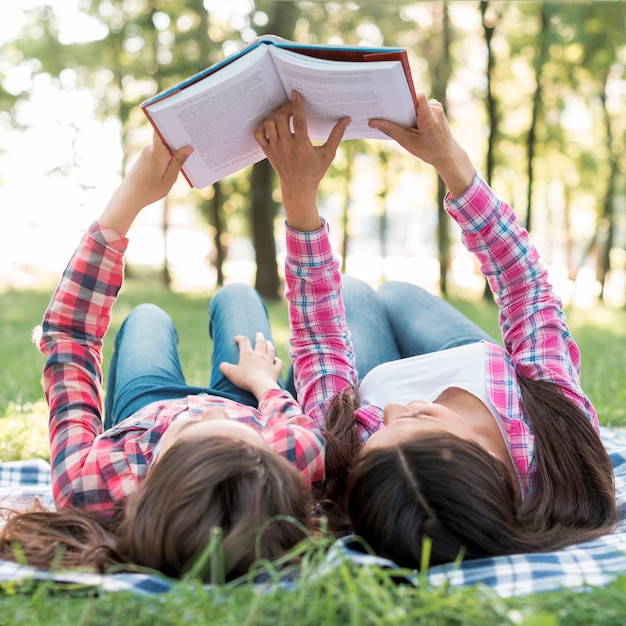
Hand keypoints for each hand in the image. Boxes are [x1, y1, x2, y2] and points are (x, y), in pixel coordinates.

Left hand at [99, 133, 192, 234]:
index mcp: (156, 152)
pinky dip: (168, 156)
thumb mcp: (169, 178)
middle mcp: (150, 149)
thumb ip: (179, 161)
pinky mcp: (145, 157)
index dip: (174, 125)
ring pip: (164, 146)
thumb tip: (189, 148)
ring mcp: (146, 152)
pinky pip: (159, 152)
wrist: (130, 196)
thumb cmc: (150, 190)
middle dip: (179, 140)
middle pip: (166, 138)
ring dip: (174, 150)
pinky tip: (176, 163)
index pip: (163, 131)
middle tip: (195, 142)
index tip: (186, 124)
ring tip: (189, 155)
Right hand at [219, 332, 282, 399]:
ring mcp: (269, 362)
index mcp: (248, 354)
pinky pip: (278, 363)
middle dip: (259, 337)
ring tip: (269, 342)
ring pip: (271, 350)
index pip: (244, 342)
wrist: (261, 385)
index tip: (236, 338)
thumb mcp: (231, 373)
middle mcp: (260, 355)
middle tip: (259, 334)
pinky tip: (277, 360)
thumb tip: (222, 365)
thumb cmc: (245, 378)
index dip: (240, 338)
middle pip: (260, 343)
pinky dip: (278, 360)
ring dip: (269, 345)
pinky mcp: (276, 370)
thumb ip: (225, 368)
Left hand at [253, 90, 349, 230]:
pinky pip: (258, 134)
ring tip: (284, 114)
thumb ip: (336, 136)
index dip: (296, 105)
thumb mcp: (328, 155)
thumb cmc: (314, 172)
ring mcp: (275, 149)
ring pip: (270, 124)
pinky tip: (272, 124)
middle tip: (293, 106)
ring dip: (276, 115)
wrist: (298, 189)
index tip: (295, 93)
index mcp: (302, 146)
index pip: (298, 121)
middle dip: (286, 108)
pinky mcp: (267, 152)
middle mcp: (287, 147)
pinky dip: (263, 125)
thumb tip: (346, 119)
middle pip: (281, 118)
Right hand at [369, 92, 474, 197]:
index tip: (391, 99)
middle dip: (400, 106)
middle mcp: (435, 108)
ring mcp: (437, 107)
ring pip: (416, 103)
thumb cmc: (428, 150)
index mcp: (429, 117)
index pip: (418, 96)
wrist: (446, 154)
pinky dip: (413, 112)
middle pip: (413, 99)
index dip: (404, 96)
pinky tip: (407, 121)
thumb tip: (372, 122)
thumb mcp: (407, 142)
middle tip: (386, 111)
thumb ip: (391, 130)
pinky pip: (420, 105)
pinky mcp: (436, 109)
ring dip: (406, 110)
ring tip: (397, 119)